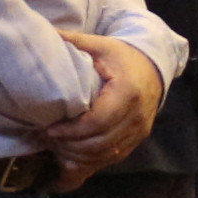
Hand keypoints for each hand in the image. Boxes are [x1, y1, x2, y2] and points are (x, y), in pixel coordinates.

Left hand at [37, 32, 163, 189]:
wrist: (154, 67)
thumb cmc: (122, 57)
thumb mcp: (99, 45)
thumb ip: (73, 41)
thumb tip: (42, 33)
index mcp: (126, 94)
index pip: (97, 122)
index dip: (71, 131)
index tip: (48, 130)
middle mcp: (137, 117)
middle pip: (100, 144)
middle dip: (70, 147)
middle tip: (47, 140)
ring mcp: (139, 132)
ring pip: (106, 156)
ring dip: (78, 157)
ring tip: (56, 148)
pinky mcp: (136, 140)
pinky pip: (112, 159)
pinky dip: (90, 164)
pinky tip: (70, 161)